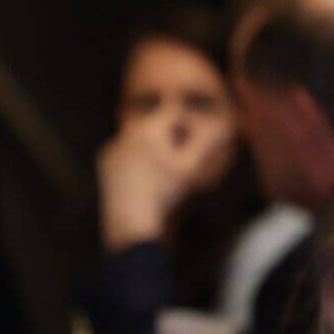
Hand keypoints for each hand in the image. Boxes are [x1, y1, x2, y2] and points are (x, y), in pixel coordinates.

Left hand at [98, 106, 234, 249]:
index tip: (191, 145)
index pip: (173, 111)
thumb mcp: (191, 168)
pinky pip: (125, 154)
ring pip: (140, 139)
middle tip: (177, 162)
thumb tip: (229, 126)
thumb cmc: (164, 194)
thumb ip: (209, 143)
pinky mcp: (104, 163)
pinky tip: (143, 181)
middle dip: (170, 137)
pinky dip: (136, 162)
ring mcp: (112, 148)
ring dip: (153, 149)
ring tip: (160, 174)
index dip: (187, 125)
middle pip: (156, 124)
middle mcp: (126, 133)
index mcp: (147, 129)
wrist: (130, 223)